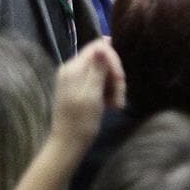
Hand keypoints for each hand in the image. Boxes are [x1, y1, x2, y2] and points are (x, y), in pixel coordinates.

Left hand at [48, 39, 126, 155]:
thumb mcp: (92, 94)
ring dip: (114, 87)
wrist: (68, 144)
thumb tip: (102, 45)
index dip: (113, 60)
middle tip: (121, 96)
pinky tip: (112, 105)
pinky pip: (98, 82)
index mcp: (73, 68)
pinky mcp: (79, 88)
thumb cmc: (81, 121)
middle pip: (102, 60)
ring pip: (103, 72)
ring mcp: (75, 79)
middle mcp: (72, 69)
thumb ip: (97, 69)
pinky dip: (107, 92)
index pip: (98, 47)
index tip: (120, 79)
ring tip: (117, 105)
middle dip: (115, 77)